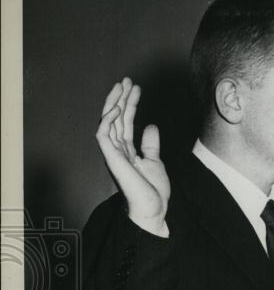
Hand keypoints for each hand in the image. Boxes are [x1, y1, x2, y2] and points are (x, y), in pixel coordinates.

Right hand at [96, 77, 169, 235]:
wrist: (153, 209)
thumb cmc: (153, 191)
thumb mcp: (154, 161)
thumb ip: (150, 144)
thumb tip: (150, 126)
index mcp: (126, 150)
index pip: (126, 121)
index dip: (130, 103)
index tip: (136, 88)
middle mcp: (117, 150)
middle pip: (116, 118)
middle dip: (121, 97)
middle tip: (127, 80)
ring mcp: (113, 154)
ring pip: (108, 122)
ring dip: (114, 103)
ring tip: (123, 86)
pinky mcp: (111, 159)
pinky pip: (103, 135)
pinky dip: (107, 121)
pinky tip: (116, 108)